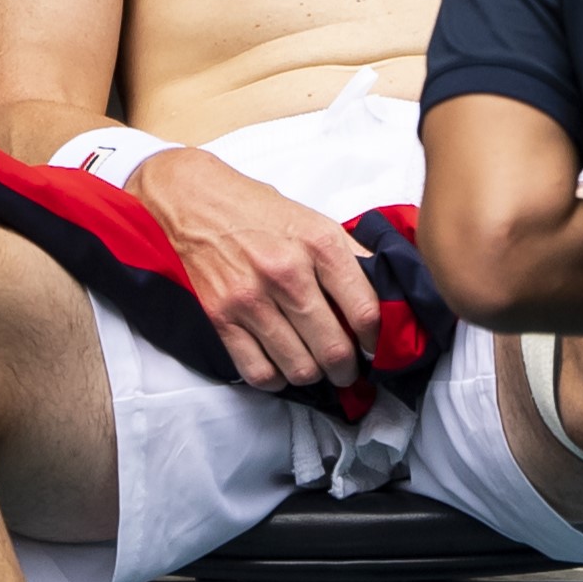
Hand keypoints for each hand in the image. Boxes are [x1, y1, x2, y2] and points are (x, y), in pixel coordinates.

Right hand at [132, 145, 384, 391]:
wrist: (194, 200)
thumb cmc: (258, 211)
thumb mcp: (315, 220)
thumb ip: (352, 256)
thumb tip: (388, 295)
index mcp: (319, 244)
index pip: (365, 311)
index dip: (376, 340)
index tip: (373, 347)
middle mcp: (287, 273)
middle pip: (334, 348)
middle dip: (348, 368)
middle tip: (348, 368)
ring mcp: (251, 298)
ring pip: (300, 368)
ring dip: (315, 376)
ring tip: (316, 368)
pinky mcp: (221, 317)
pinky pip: (258, 371)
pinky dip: (276, 381)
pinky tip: (281, 369)